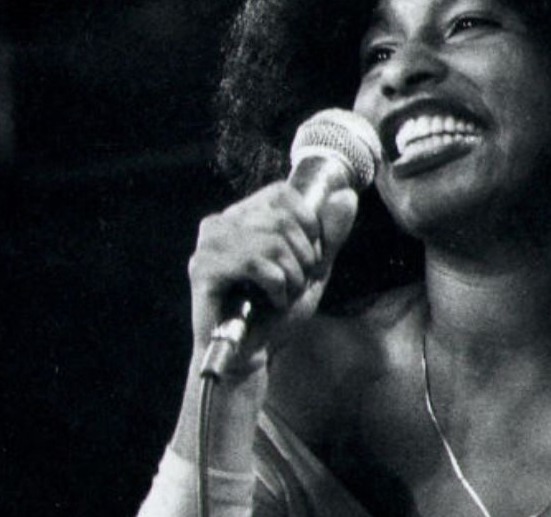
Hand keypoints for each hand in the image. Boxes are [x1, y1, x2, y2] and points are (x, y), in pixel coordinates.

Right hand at [187, 181, 358, 372]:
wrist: (249, 356)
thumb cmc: (275, 312)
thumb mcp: (313, 268)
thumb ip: (329, 233)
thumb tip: (347, 196)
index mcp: (240, 216)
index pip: (281, 194)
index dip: (307, 224)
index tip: (307, 257)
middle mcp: (219, 224)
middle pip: (282, 220)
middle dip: (303, 257)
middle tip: (295, 283)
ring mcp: (208, 246)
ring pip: (272, 242)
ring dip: (291, 275)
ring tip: (283, 294)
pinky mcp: (203, 270)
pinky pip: (255, 263)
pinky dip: (276, 286)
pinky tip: (271, 301)